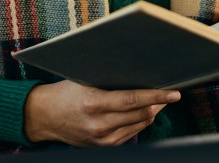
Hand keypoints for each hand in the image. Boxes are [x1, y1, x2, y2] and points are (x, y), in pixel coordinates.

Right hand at [24, 81, 179, 146]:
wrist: (43, 117)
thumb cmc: (65, 91)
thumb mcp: (83, 78)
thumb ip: (109, 78)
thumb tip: (139, 72)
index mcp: (94, 103)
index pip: (133, 100)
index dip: (156, 96)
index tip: (174, 93)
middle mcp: (99, 124)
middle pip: (140, 115)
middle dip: (159, 104)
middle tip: (170, 93)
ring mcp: (101, 139)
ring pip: (138, 125)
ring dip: (152, 113)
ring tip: (159, 101)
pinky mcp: (102, 146)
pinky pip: (130, 135)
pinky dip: (140, 123)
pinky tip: (144, 113)